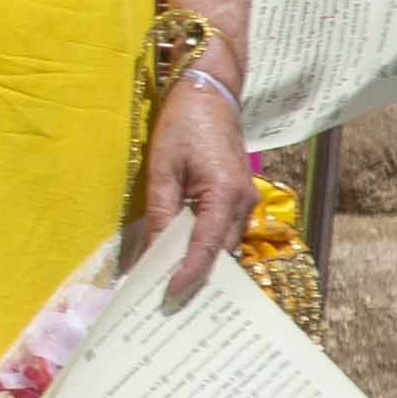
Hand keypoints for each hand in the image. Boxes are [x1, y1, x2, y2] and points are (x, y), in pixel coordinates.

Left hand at [141, 71, 251, 301]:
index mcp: (226, 194)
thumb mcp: (161, 168)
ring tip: (170, 286)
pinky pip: (225, 231)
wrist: (209, 95)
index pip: (207, 247)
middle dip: (196, 277)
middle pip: (221, 252)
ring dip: (202, 265)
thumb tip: (152, 251)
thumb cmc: (181, 126)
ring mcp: (246, 201)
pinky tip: (183, 258)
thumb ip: (162, 212)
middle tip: (166, 302)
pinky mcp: (239, 197)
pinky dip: (206, 248)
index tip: (169, 296)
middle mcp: (244, 202)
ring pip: (225, 245)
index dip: (189, 274)